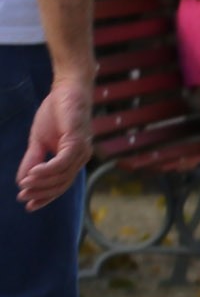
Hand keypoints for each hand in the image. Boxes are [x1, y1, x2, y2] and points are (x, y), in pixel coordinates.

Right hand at [19, 75, 89, 210]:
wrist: (66, 89)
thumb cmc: (55, 114)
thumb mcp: (38, 141)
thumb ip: (33, 160)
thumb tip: (22, 181)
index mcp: (73, 159)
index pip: (62, 184)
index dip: (46, 197)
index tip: (29, 206)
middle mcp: (81, 157)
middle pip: (63, 183)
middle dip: (42, 193)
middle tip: (23, 197)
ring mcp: (81, 149)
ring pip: (63, 174)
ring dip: (41, 182)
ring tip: (24, 185)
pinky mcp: (77, 139)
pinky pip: (63, 161)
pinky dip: (47, 169)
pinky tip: (33, 174)